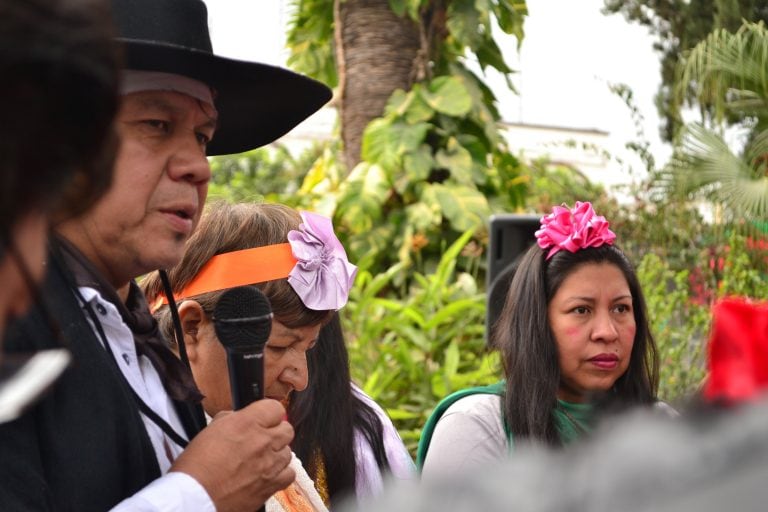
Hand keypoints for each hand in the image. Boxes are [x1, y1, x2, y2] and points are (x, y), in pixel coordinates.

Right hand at [170, 399, 294, 511]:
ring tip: (261, 459)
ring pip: (288, 452)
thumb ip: (231, 420)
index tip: (264, 419)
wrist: (195, 498)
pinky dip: (281, 474)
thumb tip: (239, 418)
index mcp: (247, 424)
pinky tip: (268, 474)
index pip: (275, 408)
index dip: (269, 413)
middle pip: (287, 430)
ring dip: (277, 454)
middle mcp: (262, 441)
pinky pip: (289, 474)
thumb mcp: (210, 430)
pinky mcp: (271, 485)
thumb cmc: (196, 467)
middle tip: (263, 439)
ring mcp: (269, 464)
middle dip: (276, 433)